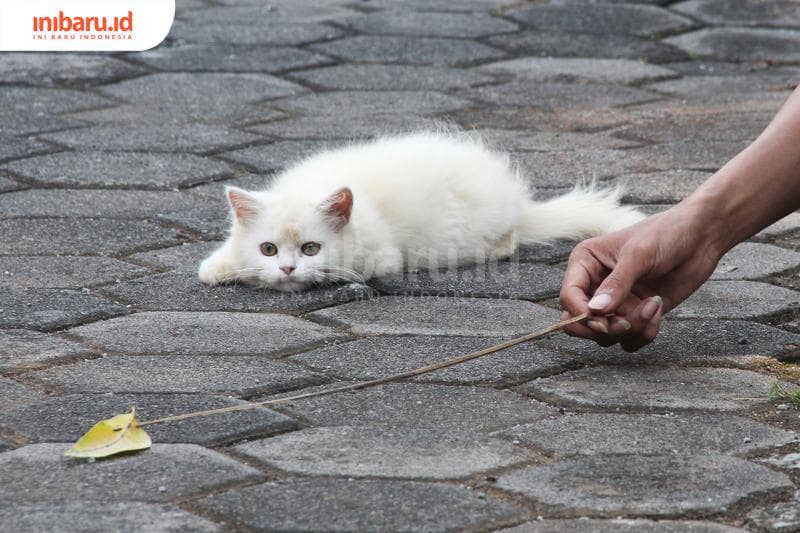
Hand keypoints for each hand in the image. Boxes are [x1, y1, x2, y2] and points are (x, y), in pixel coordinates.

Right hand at [559, 204, 721, 350]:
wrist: (701, 236)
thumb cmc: (666, 233)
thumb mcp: (639, 255)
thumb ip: (616, 284)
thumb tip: (595, 312)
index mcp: (585, 263)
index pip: (568, 297)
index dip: (581, 314)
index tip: (604, 321)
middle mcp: (595, 285)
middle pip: (580, 324)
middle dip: (604, 329)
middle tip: (626, 323)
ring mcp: (616, 302)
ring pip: (606, 336)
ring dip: (631, 329)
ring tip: (652, 306)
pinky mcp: (635, 314)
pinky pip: (629, 340)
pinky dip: (644, 333)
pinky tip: (658, 309)